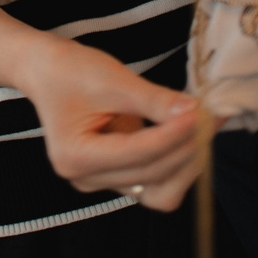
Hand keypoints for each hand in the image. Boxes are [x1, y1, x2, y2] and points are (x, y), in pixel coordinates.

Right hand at [16, 35, 215, 210]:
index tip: (201, 112)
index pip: (139, 153)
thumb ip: (154, 100)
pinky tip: (192, 136)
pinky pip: (156, 180)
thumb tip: (195, 112)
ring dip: (187, 161)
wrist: (46, 71)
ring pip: (159, 188)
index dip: (174, 134)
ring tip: (206, 128)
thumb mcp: (111, 78)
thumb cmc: (68, 70)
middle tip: (212, 116)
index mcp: (75, 157)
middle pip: (153, 174)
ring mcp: (102, 182)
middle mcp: (86, 179)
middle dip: (187, 146)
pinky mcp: (118, 176)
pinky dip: (177, 160)